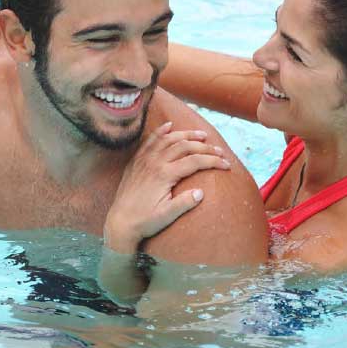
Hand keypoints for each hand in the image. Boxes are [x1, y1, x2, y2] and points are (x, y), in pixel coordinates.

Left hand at [103, 122, 230, 253]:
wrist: (120, 222)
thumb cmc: (144, 221)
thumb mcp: (167, 216)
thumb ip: (184, 203)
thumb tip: (201, 192)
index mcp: (164, 175)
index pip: (195, 161)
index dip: (213, 161)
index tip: (227, 165)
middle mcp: (154, 163)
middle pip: (185, 146)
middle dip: (205, 147)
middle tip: (219, 150)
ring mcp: (144, 160)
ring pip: (169, 139)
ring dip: (186, 135)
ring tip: (201, 135)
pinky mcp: (137, 162)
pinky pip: (150, 141)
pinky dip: (161, 131)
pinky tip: (169, 125)